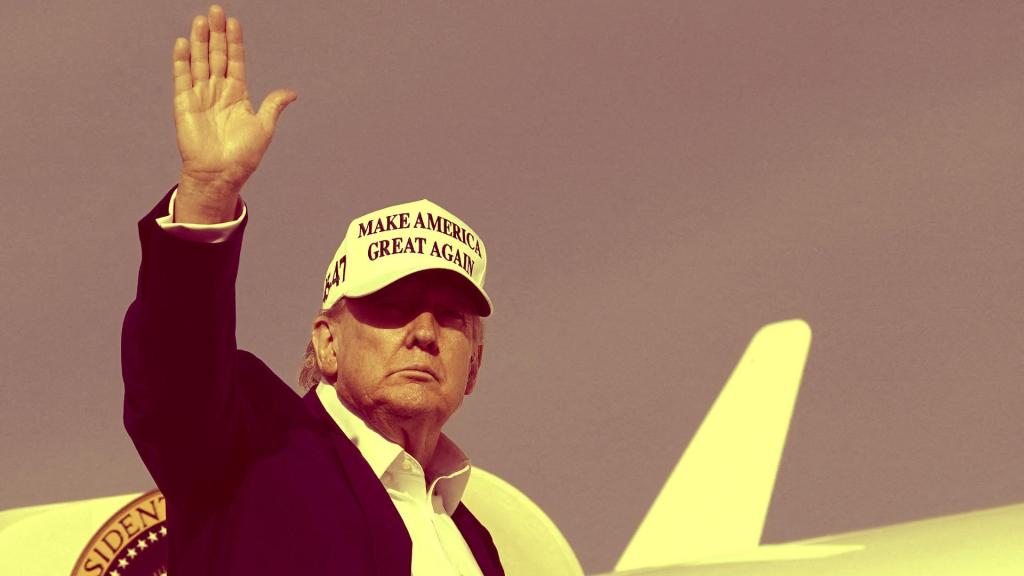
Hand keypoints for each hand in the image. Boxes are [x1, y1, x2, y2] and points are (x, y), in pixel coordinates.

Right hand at [172, 4, 296, 222]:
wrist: (221, 174)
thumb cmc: (243, 156)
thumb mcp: (264, 127)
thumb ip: (274, 105)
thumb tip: (293, 92)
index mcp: (237, 95)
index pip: (235, 61)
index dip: (234, 42)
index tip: (234, 22)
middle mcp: (218, 92)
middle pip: (216, 56)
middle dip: (216, 34)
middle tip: (216, 10)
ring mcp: (200, 96)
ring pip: (199, 62)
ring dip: (199, 41)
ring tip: (200, 20)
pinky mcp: (184, 105)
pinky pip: (182, 79)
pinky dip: (182, 61)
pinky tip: (183, 43)